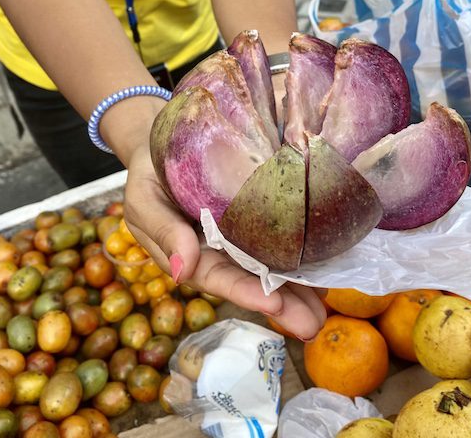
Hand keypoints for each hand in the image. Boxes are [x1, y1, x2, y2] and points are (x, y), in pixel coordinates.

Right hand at [123, 143, 326, 340]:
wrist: (164, 145)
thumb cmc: (149, 175)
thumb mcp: (143, 200)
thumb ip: (163, 232)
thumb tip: (182, 271)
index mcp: (191, 256)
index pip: (219, 279)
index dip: (246, 292)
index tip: (274, 305)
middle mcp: (220, 253)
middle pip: (252, 283)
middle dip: (283, 305)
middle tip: (313, 325)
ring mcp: (241, 238)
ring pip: (272, 267)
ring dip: (299, 290)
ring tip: (325, 309)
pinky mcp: (258, 218)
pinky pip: (280, 239)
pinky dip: (303, 256)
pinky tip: (327, 268)